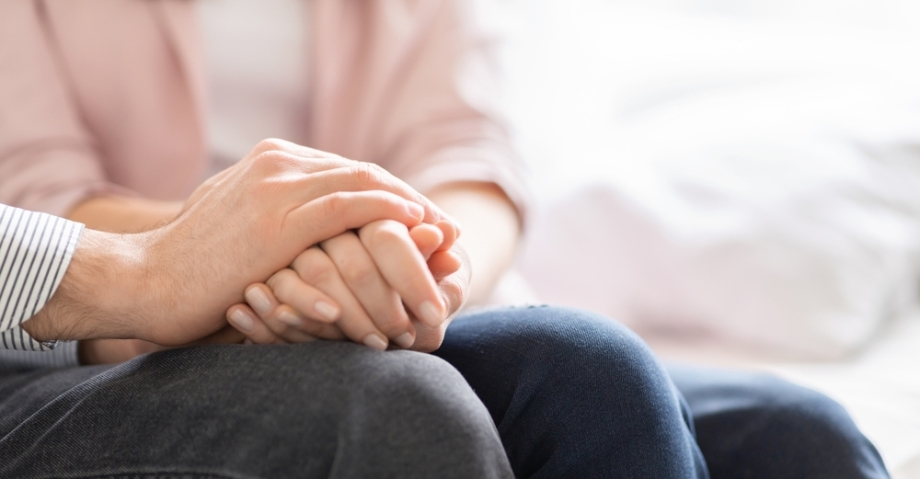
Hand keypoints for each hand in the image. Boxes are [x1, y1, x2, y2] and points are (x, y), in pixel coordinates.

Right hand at [23, 139, 450, 345]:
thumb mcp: (246, 228)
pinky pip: (350, 206)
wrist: (143, 281)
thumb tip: (328, 235)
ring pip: (365, 184)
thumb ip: (286, 218)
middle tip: (447, 227)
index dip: (394, 194)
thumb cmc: (197, 269)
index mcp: (272, 159)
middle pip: (366, 173)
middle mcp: (277, 161)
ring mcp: (277, 185)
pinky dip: (390, 213)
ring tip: (443, 233)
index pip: (350, 170)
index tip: (426, 220)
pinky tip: (418, 226)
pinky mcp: (278, 218)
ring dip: (412, 208)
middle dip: (412, 200)